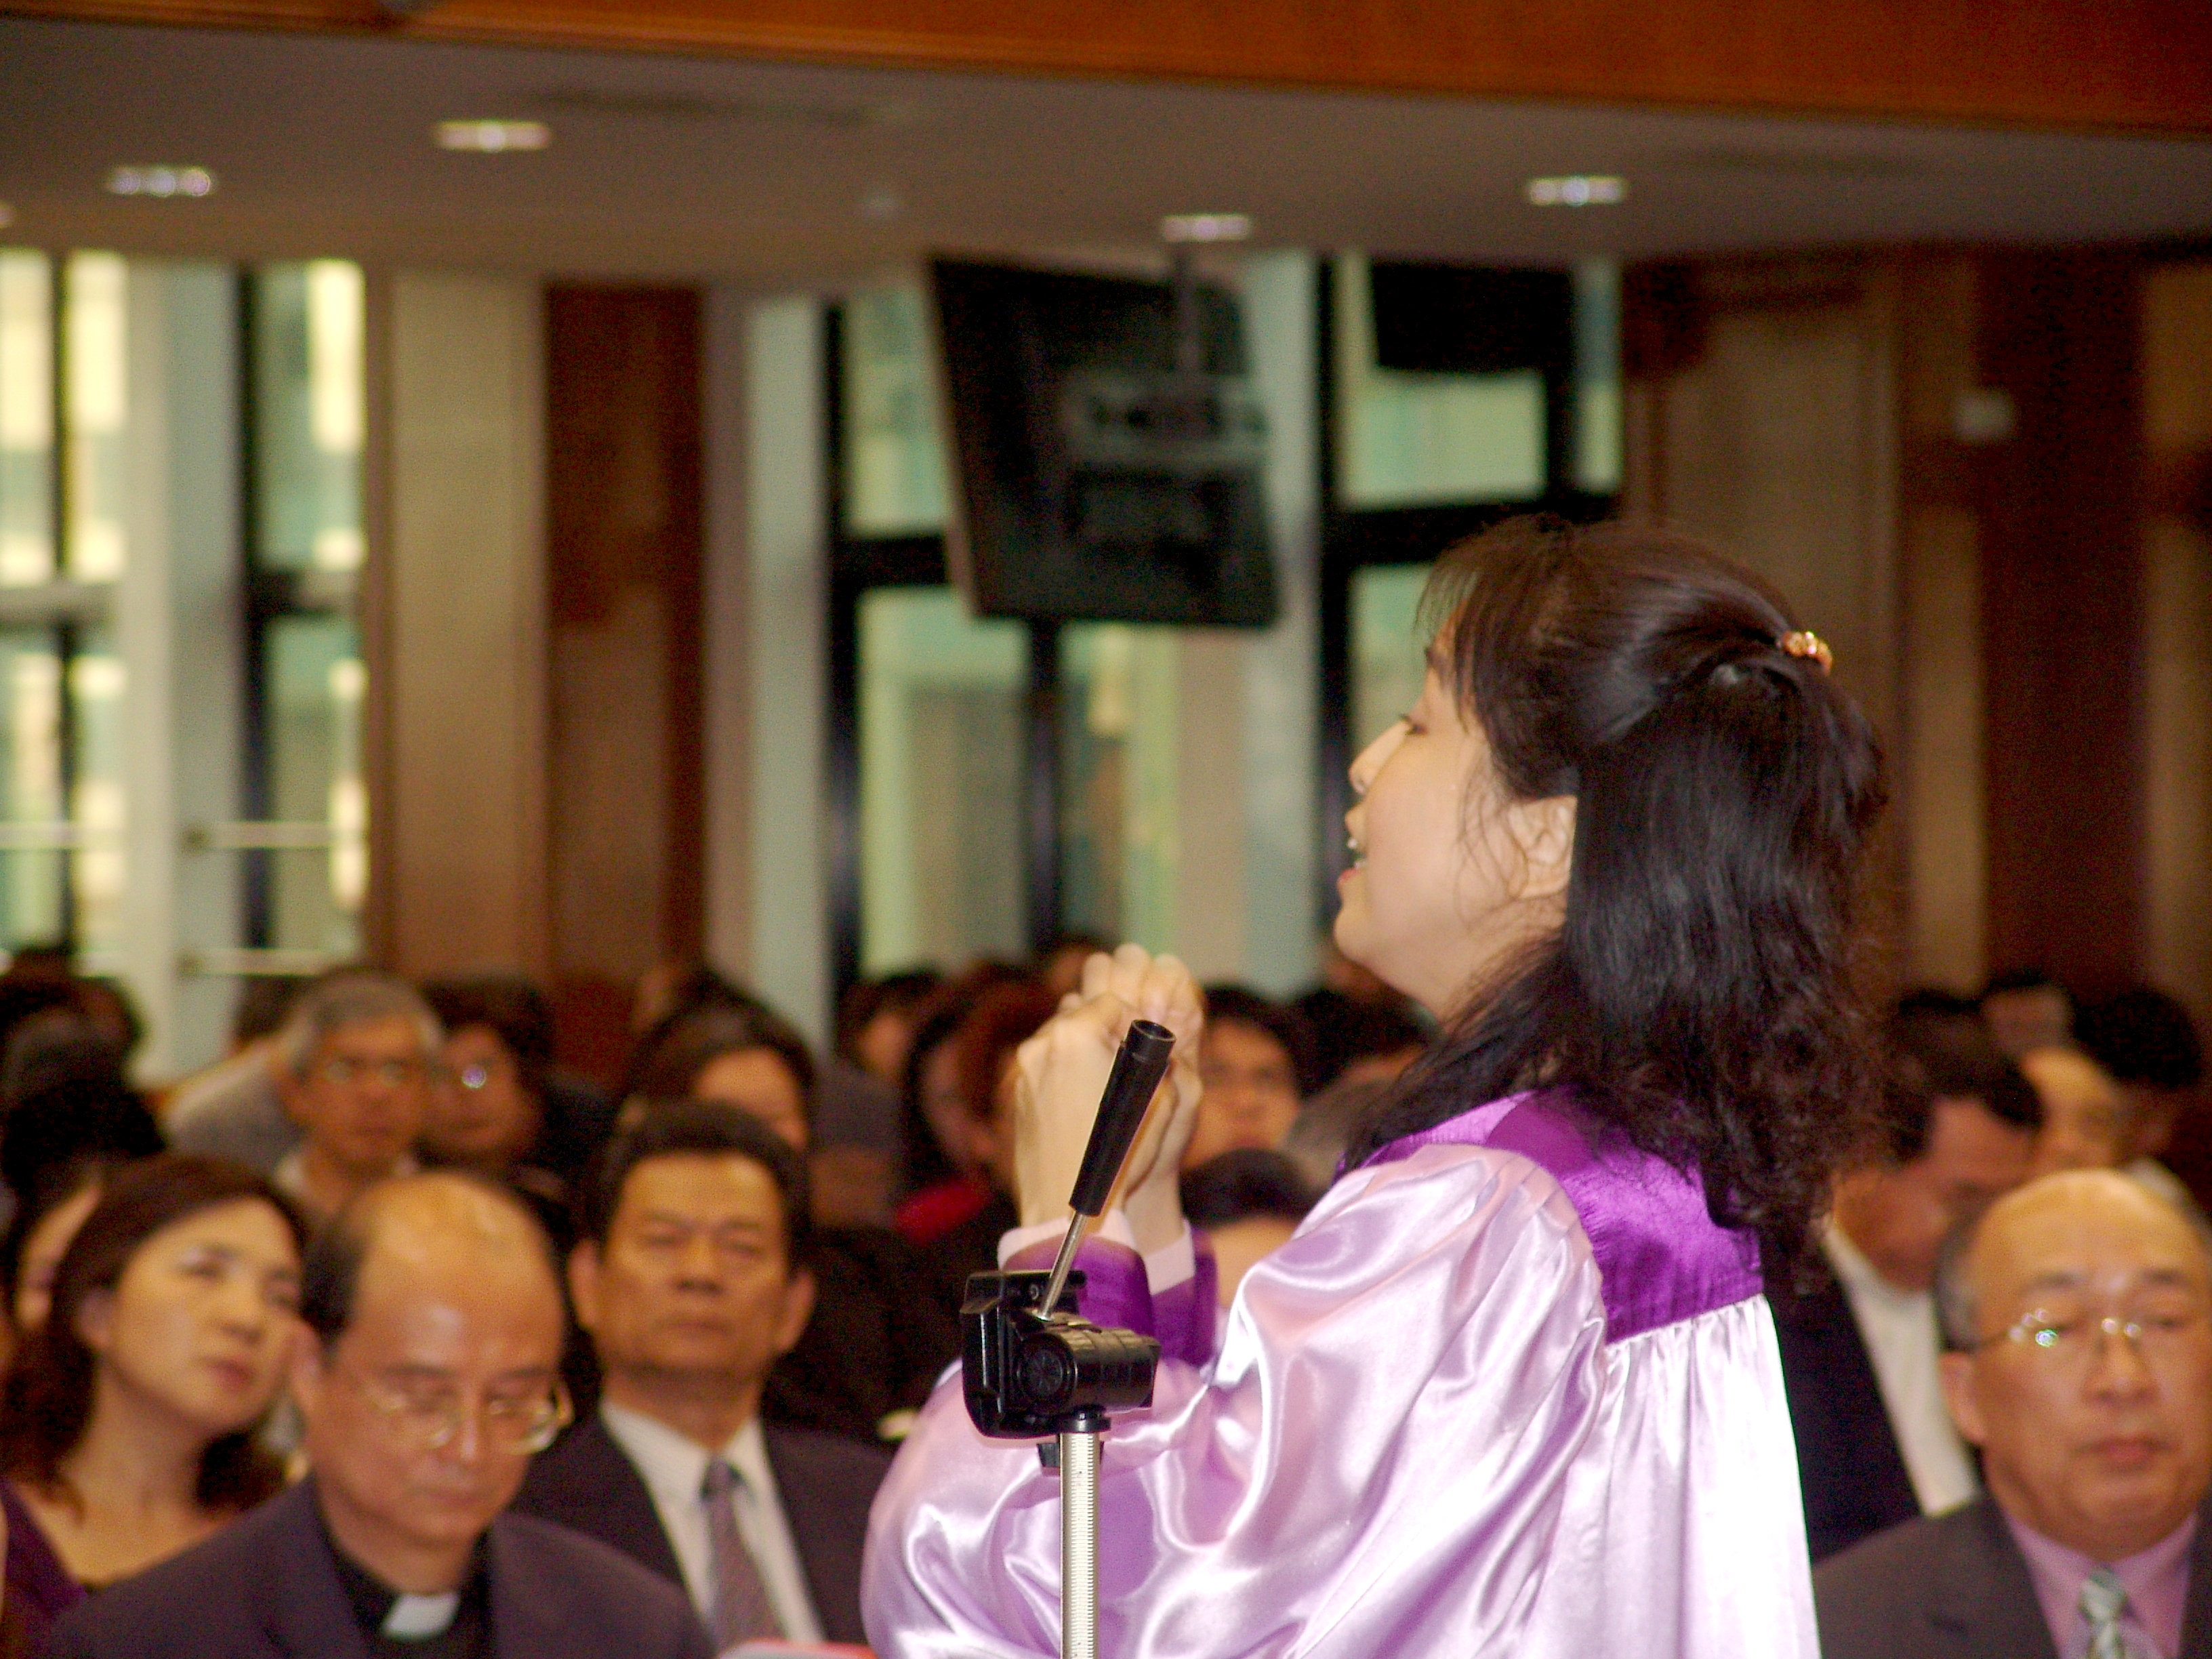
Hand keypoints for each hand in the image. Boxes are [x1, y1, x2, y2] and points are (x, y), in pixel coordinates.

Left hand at [1012, 945, 1203, 1253]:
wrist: (1066, 1208)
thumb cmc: (1117, 1155)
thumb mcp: (1159, 1101)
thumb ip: (1159, 1058)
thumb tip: (1159, 1040)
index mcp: (1076, 1035)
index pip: (1112, 1002)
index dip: (1135, 1021)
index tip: (1146, 1045)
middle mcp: (1043, 1045)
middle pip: (1082, 1018)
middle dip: (1107, 1034)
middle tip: (1129, 1066)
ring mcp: (1025, 1072)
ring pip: (1062, 1043)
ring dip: (1085, 1054)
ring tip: (1107, 1090)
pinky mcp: (1019, 1097)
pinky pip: (1047, 1069)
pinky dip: (1066, 1076)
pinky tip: (1085, 1107)